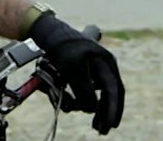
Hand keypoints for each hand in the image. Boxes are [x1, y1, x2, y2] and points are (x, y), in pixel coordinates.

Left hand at [29, 14, 123, 134]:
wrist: (47, 33)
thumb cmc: (63, 47)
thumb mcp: (74, 70)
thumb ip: (85, 91)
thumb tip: (92, 109)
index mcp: (106, 62)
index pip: (115, 91)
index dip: (114, 110)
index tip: (110, 125)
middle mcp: (103, 67)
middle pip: (108, 95)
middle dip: (104, 114)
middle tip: (100, 130)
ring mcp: (92, 70)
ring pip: (95, 95)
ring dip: (87, 107)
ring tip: (83, 118)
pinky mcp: (81, 72)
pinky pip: (83, 90)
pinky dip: (78, 99)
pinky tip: (68, 102)